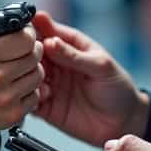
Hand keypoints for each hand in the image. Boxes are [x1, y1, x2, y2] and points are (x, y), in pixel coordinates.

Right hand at [0, 12, 43, 135]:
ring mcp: (6, 97)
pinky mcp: (13, 114)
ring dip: (33, 69)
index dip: (28, 33)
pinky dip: (30, 90)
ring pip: (38, 75)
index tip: (25, 34)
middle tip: (25, 51)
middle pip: (34, 56)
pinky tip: (17, 87)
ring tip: (21, 69)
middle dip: (32, 50)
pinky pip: (35, 95)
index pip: (24, 39)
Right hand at [32, 11, 148, 146]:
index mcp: (70, 45)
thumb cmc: (118, 88)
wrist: (124, 122)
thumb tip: (50, 42)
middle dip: (26, 55)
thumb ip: (74, 55)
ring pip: (26, 75)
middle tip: (31, 59)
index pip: (46, 30)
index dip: (34, 28)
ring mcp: (50, 84)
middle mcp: (56, 63)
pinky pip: (28, 100)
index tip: (26, 30)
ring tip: (39, 81)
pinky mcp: (46, 106)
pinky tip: (39, 98)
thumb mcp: (100, 66)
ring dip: (26, 77)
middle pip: (30, 53)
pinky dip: (27, 98)